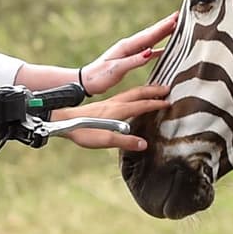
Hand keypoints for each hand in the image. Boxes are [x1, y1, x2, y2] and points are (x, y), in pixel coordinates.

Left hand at [50, 84, 170, 150]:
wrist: (62, 121)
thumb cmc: (82, 130)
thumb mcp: (105, 140)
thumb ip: (125, 142)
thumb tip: (144, 144)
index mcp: (119, 110)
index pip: (143, 104)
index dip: (157, 103)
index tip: (170, 102)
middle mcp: (115, 103)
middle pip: (139, 93)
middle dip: (154, 90)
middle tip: (167, 88)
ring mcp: (109, 103)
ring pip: (131, 92)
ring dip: (145, 90)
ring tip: (154, 89)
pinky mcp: (103, 105)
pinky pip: (124, 95)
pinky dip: (134, 94)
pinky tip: (131, 99)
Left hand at [78, 12, 178, 95]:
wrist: (87, 81)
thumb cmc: (100, 76)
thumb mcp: (117, 69)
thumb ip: (134, 61)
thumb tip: (150, 52)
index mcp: (126, 46)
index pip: (149, 35)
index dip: (163, 28)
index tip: (176, 19)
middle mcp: (129, 45)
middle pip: (151, 33)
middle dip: (165, 25)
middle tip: (180, 15)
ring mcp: (130, 51)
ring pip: (150, 40)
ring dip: (163, 33)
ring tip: (176, 26)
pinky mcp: (130, 58)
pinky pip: (148, 50)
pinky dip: (158, 48)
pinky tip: (165, 49)